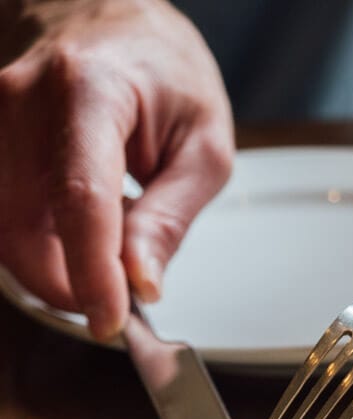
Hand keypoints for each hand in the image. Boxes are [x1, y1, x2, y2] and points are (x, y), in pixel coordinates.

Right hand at [0, 0, 233, 339]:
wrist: (98, 8)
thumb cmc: (160, 67)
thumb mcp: (201, 143)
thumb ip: (169, 218)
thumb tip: (141, 285)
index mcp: (86, 90)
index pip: (80, 199)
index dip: (92, 274)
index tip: (110, 321)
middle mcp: (19, 98)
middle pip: (22, 227)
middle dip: (70, 283)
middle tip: (119, 297)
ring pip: (5, 231)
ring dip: (53, 264)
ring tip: (106, 250)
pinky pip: (2, 217)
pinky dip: (39, 242)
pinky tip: (77, 231)